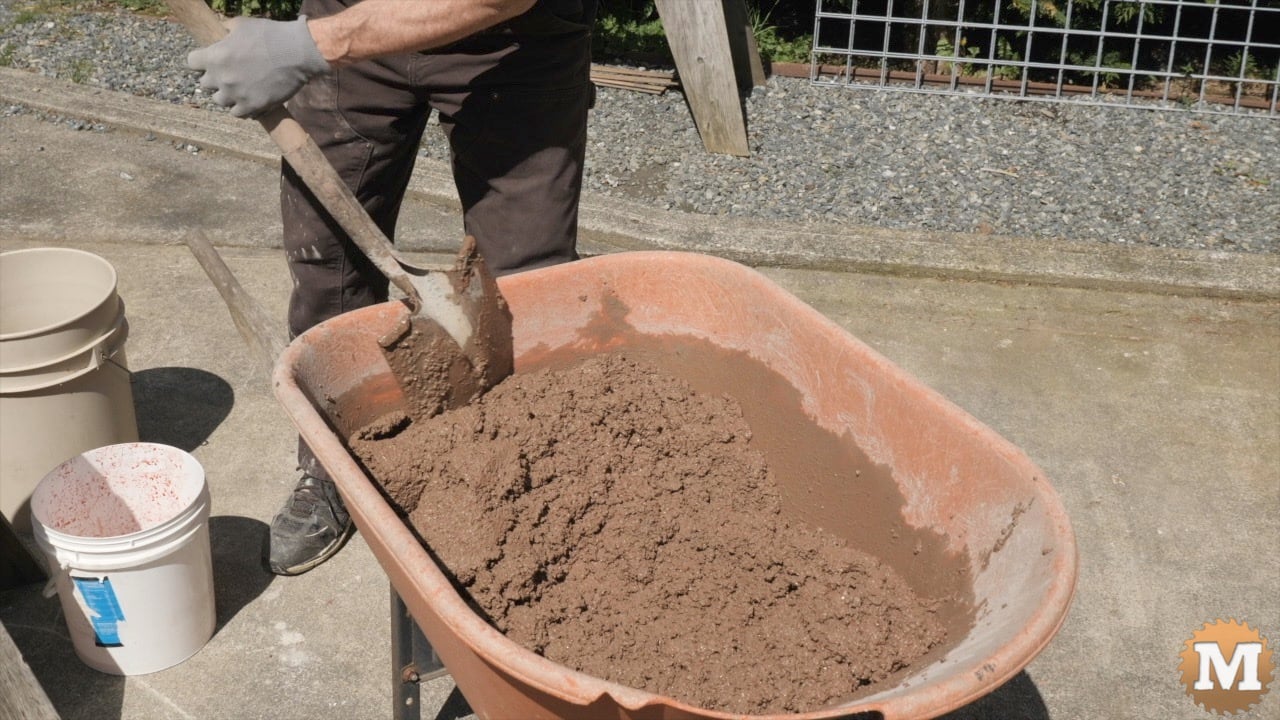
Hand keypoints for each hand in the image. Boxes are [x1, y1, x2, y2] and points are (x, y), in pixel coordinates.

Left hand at [187, 16, 329, 118]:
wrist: (297, 53)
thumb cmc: (270, 35)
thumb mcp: (243, 25)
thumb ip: (226, 30)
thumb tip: (222, 32)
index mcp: (214, 56)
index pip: (191, 63)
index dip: (200, 61)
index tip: (209, 61)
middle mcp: (221, 77)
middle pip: (204, 84)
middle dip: (215, 78)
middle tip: (229, 74)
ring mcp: (235, 94)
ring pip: (219, 101)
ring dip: (227, 95)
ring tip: (239, 90)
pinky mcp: (252, 106)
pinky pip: (236, 113)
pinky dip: (241, 108)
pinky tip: (249, 101)